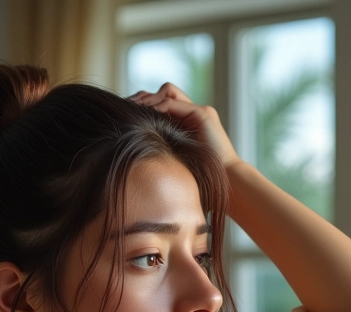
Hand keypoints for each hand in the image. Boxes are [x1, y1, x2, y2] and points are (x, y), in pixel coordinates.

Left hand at [127, 83, 243, 170]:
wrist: (227, 181)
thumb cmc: (203, 179)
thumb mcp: (175, 162)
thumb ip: (161, 152)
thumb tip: (135, 156)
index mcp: (187, 124)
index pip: (161, 103)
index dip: (142, 106)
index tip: (123, 114)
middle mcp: (193, 114)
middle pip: (163, 92)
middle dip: (142, 98)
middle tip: (124, 107)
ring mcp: (199, 112)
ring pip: (168, 91)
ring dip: (148, 99)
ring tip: (132, 109)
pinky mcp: (203, 114)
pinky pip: (174, 102)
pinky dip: (158, 107)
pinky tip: (145, 116)